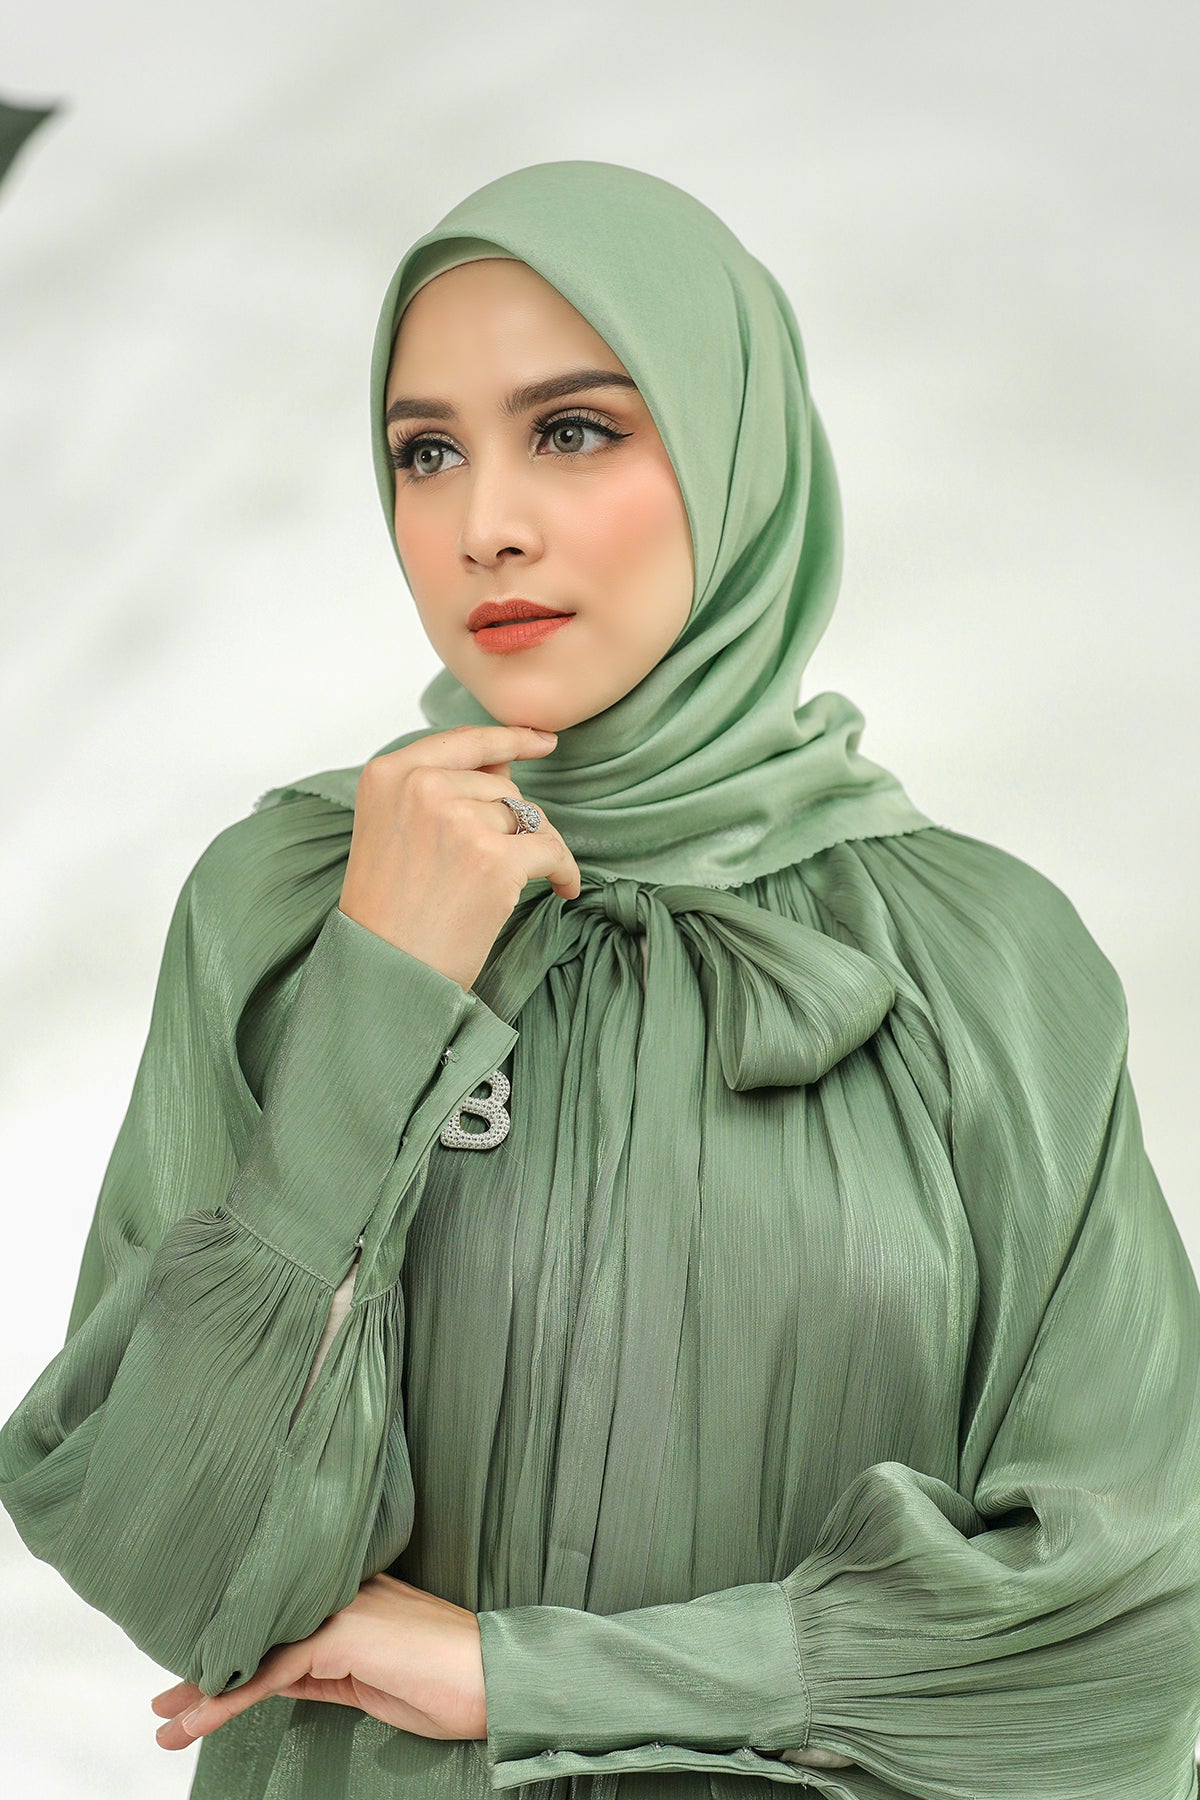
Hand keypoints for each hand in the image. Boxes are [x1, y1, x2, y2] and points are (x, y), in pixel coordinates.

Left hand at [150, 1573, 486, 1750]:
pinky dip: (229, 1699)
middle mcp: (339, 1596)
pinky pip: (272, 1672)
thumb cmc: (447, 1681)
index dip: (232, 1653)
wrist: (498, 1679)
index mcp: (350, 1599)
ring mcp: (341, 1611)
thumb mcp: (370, 1681)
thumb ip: (324, 1671)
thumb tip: (278, 1680)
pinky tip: (199, 1720)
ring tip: (167, 1724)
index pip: (278, 1626)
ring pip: (256, 1651)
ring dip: (205, 1692)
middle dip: (206, 1670)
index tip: (191, 1679)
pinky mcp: (342, 1636)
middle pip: (258, 1633)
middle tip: (162, 1703)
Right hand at [339, 723, 581, 992]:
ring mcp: (459, 819)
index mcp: (389, 774)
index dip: (509, 738)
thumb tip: (505, 761)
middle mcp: (421, 786)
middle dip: (512, 821)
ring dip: (534, 847)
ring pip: (525, 816)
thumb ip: (441, 788)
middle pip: (500, 785)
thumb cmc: (386, 911)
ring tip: (518, 882)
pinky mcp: (494, 858)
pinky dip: (565, 870)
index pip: (464, 740)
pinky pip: (551, 849)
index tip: (543, 740)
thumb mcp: (393, 831)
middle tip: (500, 864)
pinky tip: (564, 889)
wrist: (384, 971)